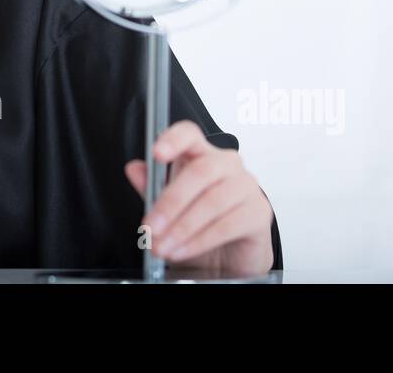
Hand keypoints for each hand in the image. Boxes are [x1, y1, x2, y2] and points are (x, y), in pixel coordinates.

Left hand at [124, 120, 274, 276]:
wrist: (231, 258)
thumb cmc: (202, 225)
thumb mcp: (171, 208)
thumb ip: (153, 187)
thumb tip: (134, 169)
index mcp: (202, 155)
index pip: (190, 135)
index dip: (174, 140)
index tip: (157, 154)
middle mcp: (227, 165)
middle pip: (200, 171)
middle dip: (171, 202)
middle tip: (151, 227)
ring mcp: (246, 186)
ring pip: (212, 200)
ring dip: (182, 227)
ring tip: (163, 246)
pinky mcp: (258, 213)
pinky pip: (227, 225)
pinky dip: (200, 241)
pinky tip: (183, 250)